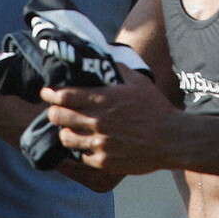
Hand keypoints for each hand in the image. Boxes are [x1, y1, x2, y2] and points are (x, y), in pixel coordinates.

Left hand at [40, 65, 181, 174]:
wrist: (173, 139)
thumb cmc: (156, 108)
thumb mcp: (138, 82)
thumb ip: (118, 69)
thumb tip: (106, 57)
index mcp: (102, 100)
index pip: (63, 96)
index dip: (50, 94)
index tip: (46, 93)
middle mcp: (97, 121)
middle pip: (58, 117)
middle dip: (53, 113)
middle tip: (55, 112)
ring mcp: (100, 143)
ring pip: (66, 138)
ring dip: (65, 133)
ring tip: (69, 130)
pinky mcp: (104, 161)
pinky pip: (81, 157)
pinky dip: (81, 151)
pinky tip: (85, 146)